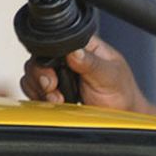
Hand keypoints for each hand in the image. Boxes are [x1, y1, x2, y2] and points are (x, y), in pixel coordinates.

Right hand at [20, 34, 155, 114]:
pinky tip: (55, 103)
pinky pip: (33, 88)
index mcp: (84, 47)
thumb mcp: (110, 77)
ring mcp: (59, 73)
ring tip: (59, 99)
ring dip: (40, 88)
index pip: (57, 41)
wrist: (123, 115)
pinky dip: (38, 96)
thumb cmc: (123, 93)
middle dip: (41, 75)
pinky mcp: (53, 89)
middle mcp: (68, 57)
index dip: (50, 53)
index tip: (56, 70)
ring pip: (33, 73)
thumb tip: (74, 51)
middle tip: (53, 88)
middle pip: (39, 57)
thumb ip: (92, 64)